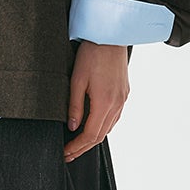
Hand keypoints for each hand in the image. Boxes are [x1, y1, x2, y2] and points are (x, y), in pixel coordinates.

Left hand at [64, 41, 128, 162]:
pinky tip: (93, 125)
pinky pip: (114, 117)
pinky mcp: (124, 93)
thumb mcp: (77, 80)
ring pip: (109, 128)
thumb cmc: (92, 54)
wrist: (112, 36)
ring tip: (78, 144)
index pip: (90, 135)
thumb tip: (73, 127)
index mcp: (104, 103)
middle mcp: (117, 104)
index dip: (76, 147)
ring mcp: (123, 99)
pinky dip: (102, 126)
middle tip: (69, 154)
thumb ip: (75, 106)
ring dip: (93, 138)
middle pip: (100, 136)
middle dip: (83, 148)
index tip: (65, 152)